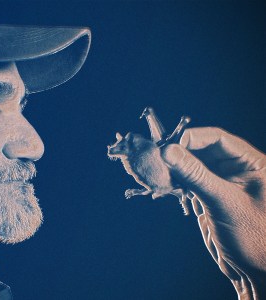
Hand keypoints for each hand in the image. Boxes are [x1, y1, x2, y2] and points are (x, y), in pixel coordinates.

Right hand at [161, 127, 265, 298]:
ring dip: (174, 167)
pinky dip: (175, 181)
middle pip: (202, 150)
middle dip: (179, 153)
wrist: (255, 270)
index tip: (168, 145)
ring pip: (192, 165)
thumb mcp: (223, 201)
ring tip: (157, 171)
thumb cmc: (254, 236)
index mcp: (252, 163)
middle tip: (157, 158)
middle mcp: (237, 169)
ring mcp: (222, 182)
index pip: (218, 139)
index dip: (192, 138)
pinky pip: (189, 181)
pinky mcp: (209, 196)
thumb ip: (196, 175)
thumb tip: (169, 151)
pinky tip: (165, 183)